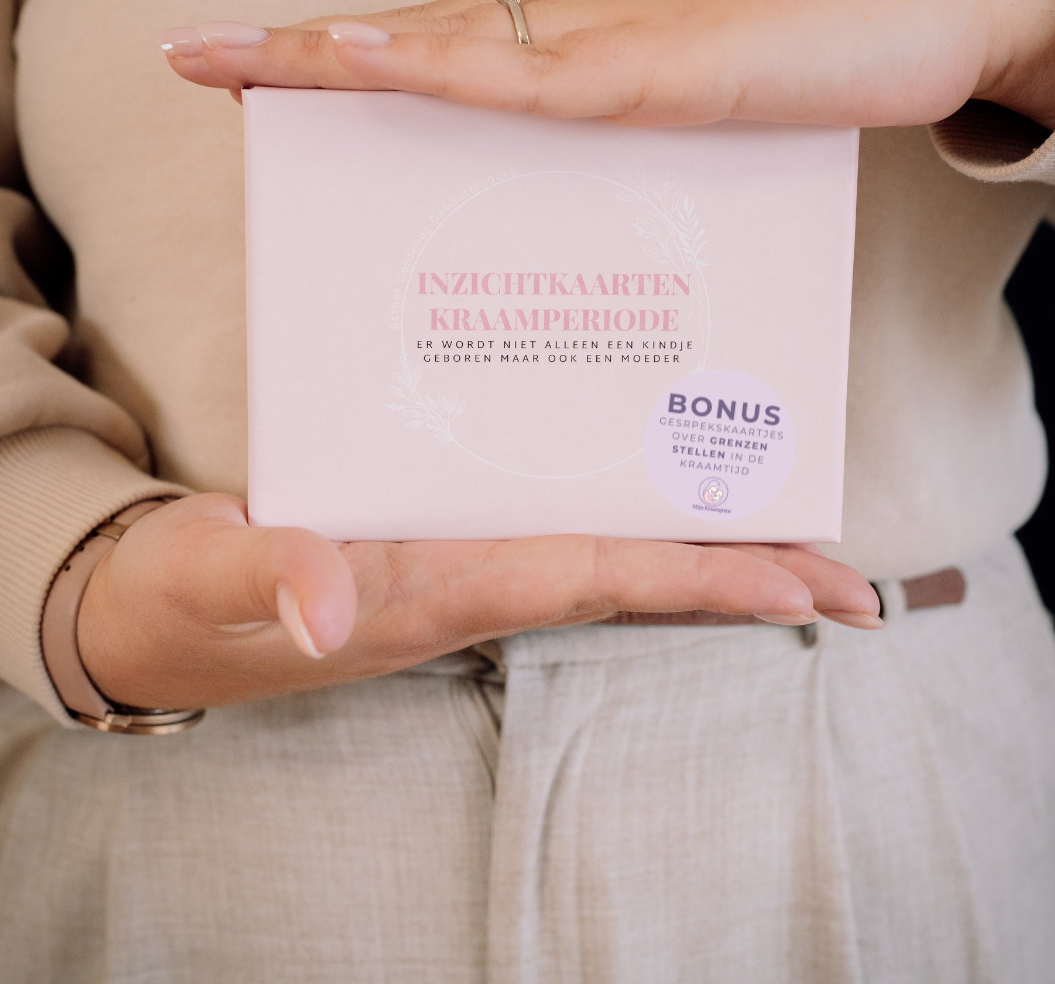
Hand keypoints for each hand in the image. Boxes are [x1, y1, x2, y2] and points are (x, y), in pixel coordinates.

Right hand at [77, 493, 881, 709]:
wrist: (150, 616)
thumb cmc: (183, 601)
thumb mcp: (209, 581)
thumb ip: (266, 581)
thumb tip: (328, 602)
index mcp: (437, 586)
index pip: (595, 577)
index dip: (699, 576)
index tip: (806, 584)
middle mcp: (470, 578)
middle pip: (632, 572)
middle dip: (740, 576)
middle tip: (852, 577)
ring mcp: (460, 561)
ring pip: (605, 551)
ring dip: (697, 546)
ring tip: (788, 532)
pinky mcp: (436, 538)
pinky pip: (553, 525)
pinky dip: (621, 515)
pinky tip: (650, 490)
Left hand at [160, 0, 1054, 131]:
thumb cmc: (832, 50)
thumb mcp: (713, 103)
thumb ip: (642, 138)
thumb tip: (588, 200)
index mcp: (593, 37)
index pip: (452, 43)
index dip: (357, 55)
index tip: (267, 66)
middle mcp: (588, 23)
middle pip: (422, 35)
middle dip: (308, 52)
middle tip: (200, 57)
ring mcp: (622, 35)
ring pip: (455, 41)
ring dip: (342, 52)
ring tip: (239, 60)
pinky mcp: (670, 65)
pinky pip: (535, 72)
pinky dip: (444, 65)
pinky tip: (370, 60)